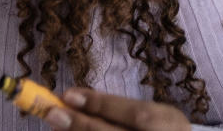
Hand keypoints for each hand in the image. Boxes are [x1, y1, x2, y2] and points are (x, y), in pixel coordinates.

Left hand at [45, 88, 190, 130]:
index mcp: (168, 125)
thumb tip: (70, 99)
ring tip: (57, 127)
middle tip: (53, 113)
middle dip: (83, 126)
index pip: (136, 115)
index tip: (68, 95)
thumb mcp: (149, 113)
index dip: (101, 105)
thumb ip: (115, 108)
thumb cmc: (159, 129)